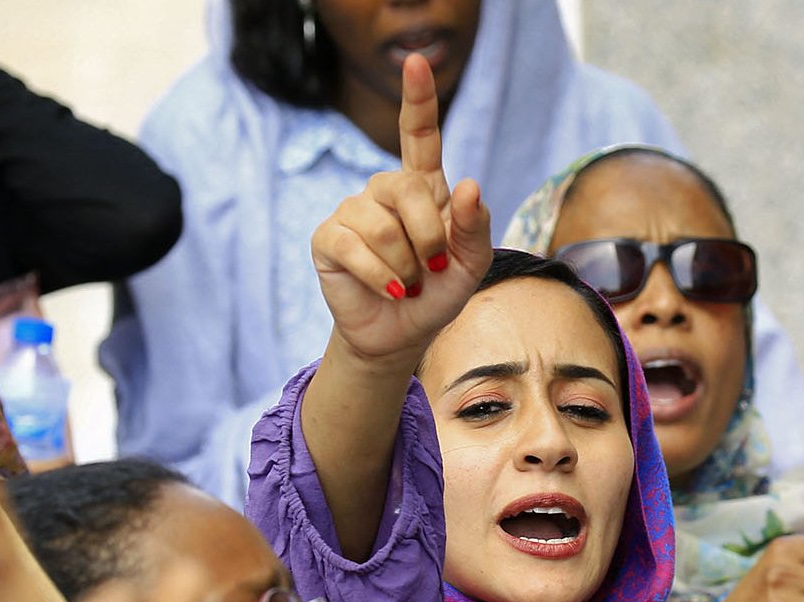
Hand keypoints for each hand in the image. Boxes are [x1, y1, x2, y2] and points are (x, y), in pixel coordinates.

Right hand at [312, 52, 491, 373]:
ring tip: (407, 284)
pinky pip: (354, 247)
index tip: (417, 62)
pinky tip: (388, 288)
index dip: (418, 99)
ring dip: (405, 265)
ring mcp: (352, 212)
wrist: (399, 336)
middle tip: (432, 268)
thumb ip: (475, 227)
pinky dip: (379, 275)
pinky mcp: (328, 238)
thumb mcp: (471, 265)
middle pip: (406, 188)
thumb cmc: (436, 295)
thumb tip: (469, 184)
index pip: (419, 135)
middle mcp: (385, 192)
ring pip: (382, 226)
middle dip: (428, 236)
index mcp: (423, 188)